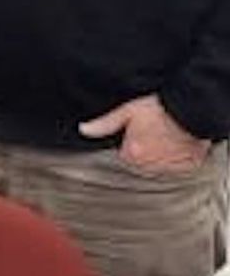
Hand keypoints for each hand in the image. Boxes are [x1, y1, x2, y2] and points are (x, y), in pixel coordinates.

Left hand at [80, 94, 208, 174]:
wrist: (191, 108)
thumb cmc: (160, 107)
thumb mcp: (128, 111)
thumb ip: (105, 123)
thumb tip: (83, 129)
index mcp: (132, 154)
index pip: (123, 156)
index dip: (128, 144)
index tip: (136, 134)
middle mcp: (150, 165)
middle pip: (140, 163)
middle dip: (143, 151)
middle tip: (152, 133)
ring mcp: (170, 167)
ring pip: (158, 167)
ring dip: (159, 157)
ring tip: (165, 137)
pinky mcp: (188, 166)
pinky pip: (177, 167)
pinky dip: (177, 159)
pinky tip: (177, 144)